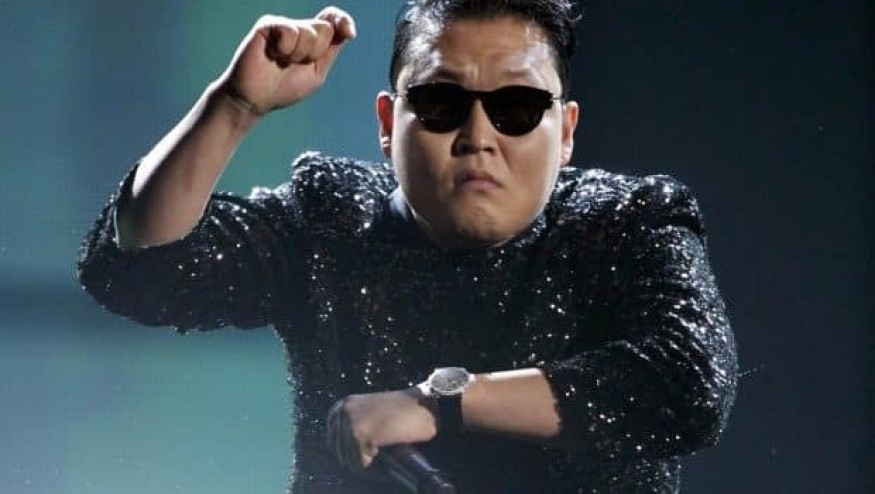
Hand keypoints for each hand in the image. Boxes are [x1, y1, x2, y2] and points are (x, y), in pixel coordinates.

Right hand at [215, 7, 355, 113]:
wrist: (256, 98)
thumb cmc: (284, 88)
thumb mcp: (317, 72)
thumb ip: (331, 51)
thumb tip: (348, 31)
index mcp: (314, 39)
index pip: (334, 19)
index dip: (344, 21)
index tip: (350, 33)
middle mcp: (299, 28)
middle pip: (326, 28)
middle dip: (315, 53)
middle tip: (295, 64)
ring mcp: (283, 24)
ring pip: (310, 31)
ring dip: (298, 54)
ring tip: (282, 61)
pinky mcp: (268, 24)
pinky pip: (290, 30)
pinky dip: (286, 49)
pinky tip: (273, 54)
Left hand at [327, 388, 437, 472]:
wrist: (429, 405)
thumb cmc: (408, 412)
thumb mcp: (376, 413)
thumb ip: (361, 425)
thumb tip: (347, 454)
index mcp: (344, 405)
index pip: (333, 440)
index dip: (349, 454)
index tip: (367, 459)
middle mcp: (343, 411)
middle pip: (339, 452)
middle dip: (358, 462)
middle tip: (380, 464)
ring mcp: (350, 423)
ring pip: (350, 462)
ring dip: (369, 468)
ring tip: (387, 465)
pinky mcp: (361, 436)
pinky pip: (362, 466)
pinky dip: (376, 472)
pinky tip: (389, 467)